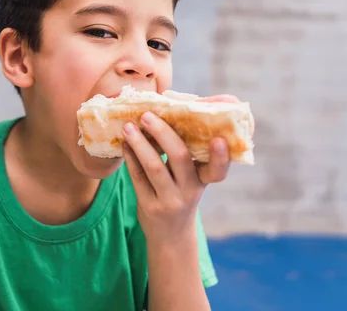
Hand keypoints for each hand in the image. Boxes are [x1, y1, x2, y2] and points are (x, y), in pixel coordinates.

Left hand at [121, 95, 237, 243]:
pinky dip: (130, 158)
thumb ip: (189, 152)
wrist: (171, 235)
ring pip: (154, 167)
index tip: (219, 139)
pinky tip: (124, 144)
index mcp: (204, 179)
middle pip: (179, 157)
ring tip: (128, 126)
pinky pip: (138, 178)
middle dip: (163, 133)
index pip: (218, 170)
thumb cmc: (182, 194)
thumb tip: (175, 111)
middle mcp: (190, 191)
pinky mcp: (150, 207)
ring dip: (140, 143)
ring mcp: (170, 200)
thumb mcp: (192, 179)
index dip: (221, 156)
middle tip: (147, 115)